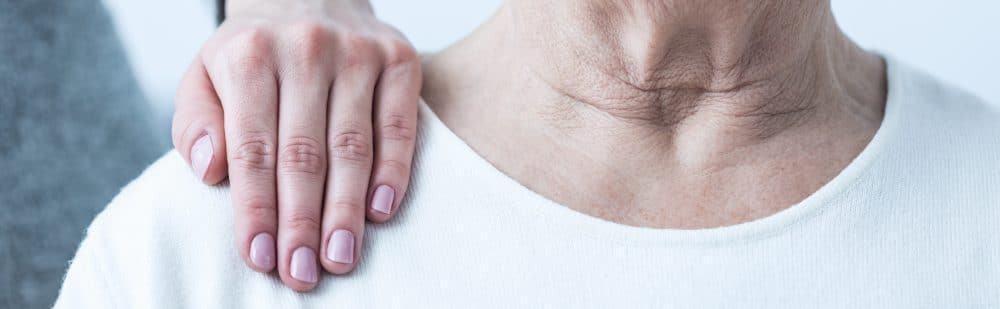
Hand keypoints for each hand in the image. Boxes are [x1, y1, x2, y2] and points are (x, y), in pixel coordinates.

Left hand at [171, 0, 420, 290]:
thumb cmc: (254, 55)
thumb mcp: (204, 76)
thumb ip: (196, 124)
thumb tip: (212, 173)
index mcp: (251, 55)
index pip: (252, 148)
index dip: (256, 209)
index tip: (259, 258)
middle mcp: (306, 49)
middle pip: (304, 154)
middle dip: (302, 222)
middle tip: (302, 272)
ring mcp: (358, 52)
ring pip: (352, 146)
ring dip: (346, 210)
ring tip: (340, 257)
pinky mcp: (401, 60)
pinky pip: (399, 127)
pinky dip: (393, 172)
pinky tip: (380, 212)